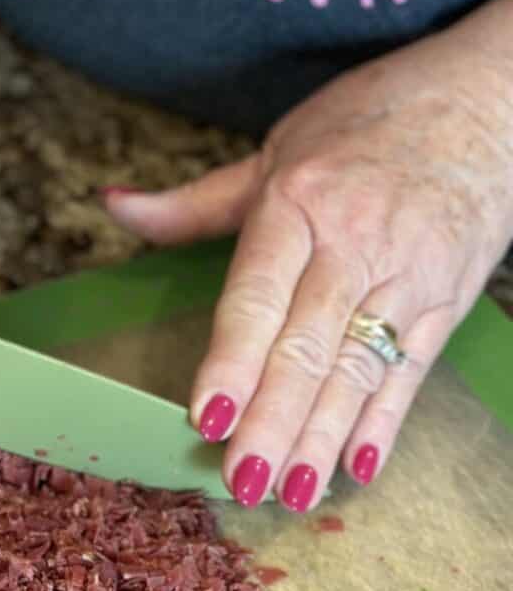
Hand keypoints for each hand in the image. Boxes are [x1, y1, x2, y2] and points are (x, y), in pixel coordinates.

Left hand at [106, 0, 512, 510]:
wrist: (486, 100)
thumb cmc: (367, 124)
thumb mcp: (275, 151)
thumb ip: (194, 202)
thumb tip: (114, 207)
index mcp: (299, 204)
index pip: (258, 295)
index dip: (233, 359)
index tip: (208, 416)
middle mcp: (355, 243)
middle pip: (307, 346)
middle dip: (273, 420)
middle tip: (242, 479)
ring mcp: (406, 276)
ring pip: (358, 370)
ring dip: (322, 436)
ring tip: (291, 490)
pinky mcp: (445, 301)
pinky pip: (410, 371)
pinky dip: (385, 422)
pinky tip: (358, 467)